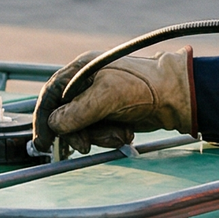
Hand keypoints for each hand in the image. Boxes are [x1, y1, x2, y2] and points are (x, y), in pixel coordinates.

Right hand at [30, 48, 194, 155]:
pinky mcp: (110, 114)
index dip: (44, 118)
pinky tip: (126, 132)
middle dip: (76, 134)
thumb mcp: (107, 97)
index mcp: (82, 70)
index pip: (51, 95)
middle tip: (85, 147)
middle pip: (64, 116)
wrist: (175, 98)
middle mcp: (86, 84)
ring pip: (82, 128)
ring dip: (99, 136)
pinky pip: (98, 133)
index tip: (43, 142)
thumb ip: (77, 112)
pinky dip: (110, 136)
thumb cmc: (143, 87)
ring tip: (120, 133)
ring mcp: (98, 100)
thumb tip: (54, 124)